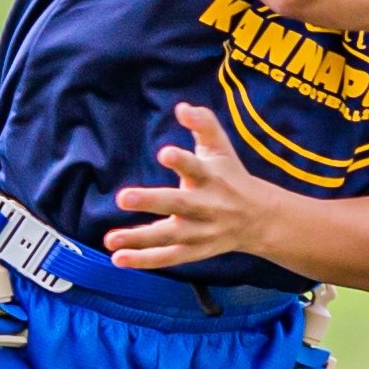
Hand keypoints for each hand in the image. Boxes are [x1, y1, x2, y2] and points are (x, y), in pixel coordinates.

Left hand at [104, 103, 263, 268]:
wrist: (258, 219)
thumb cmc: (231, 176)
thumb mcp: (221, 148)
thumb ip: (203, 124)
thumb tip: (182, 107)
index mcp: (211, 178)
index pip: (196, 167)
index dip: (181, 161)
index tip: (165, 153)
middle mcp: (205, 206)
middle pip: (178, 204)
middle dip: (151, 201)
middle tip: (123, 197)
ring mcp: (199, 232)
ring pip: (168, 236)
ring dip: (139, 238)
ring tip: (110, 238)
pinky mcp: (193, 251)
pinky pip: (167, 257)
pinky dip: (144, 260)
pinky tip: (118, 258)